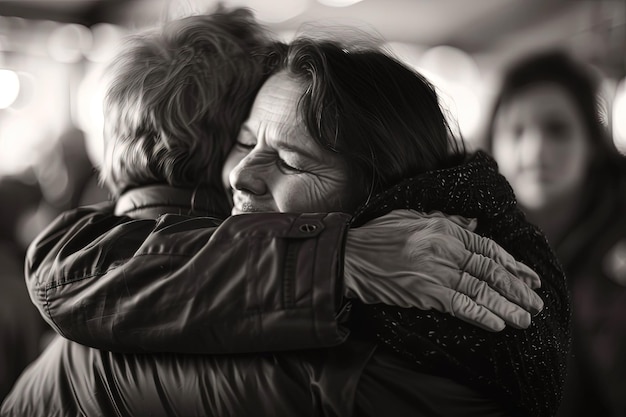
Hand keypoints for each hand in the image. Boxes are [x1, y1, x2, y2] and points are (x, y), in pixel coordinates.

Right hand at [344, 209, 543, 331]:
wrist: (352, 257)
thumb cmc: (380, 236)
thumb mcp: (413, 216)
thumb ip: (446, 219)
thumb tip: (474, 223)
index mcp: (445, 228)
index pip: (488, 247)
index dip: (513, 264)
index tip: (531, 278)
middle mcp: (447, 249)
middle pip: (491, 270)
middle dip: (517, 288)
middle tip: (537, 303)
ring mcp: (438, 272)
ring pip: (481, 290)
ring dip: (507, 306)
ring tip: (526, 319)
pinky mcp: (427, 292)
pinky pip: (461, 305)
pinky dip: (481, 315)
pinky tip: (499, 324)